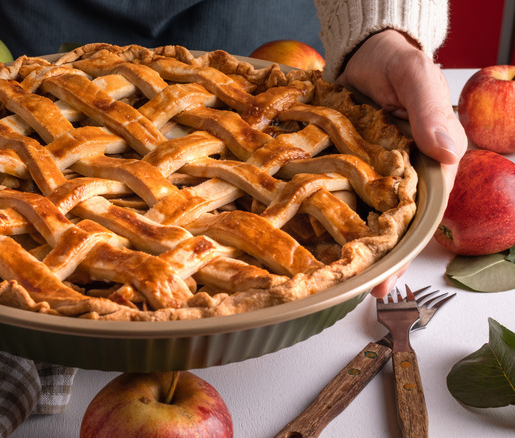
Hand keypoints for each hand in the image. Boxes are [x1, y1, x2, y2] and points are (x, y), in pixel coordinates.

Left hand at [339, 29, 467, 297]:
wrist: (362, 49)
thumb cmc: (396, 63)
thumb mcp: (416, 80)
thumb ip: (429, 112)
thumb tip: (446, 151)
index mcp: (421, 166)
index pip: (417, 217)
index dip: (403, 251)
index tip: (388, 279)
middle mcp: (391, 176)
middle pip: (382, 226)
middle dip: (370, 260)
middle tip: (353, 291)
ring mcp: (359, 172)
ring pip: (352, 215)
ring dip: (340, 244)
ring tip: (322, 277)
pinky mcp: (333, 162)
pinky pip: (323, 189)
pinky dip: (313, 210)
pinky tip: (296, 233)